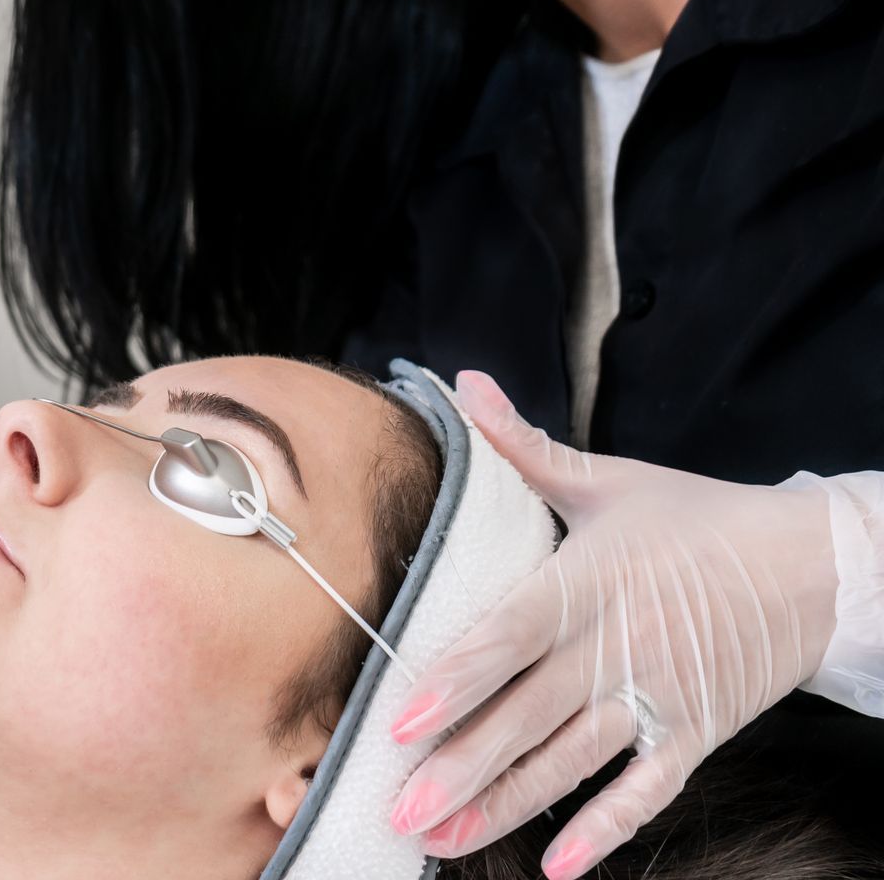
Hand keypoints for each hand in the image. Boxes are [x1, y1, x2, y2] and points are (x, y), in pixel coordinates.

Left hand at [387, 371, 840, 878]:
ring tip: (444, 837)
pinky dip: (606, 830)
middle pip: (527, 715)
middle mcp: (617, 646)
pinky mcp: (696, 731)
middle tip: (398, 805)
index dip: (455, 680)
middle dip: (460, 765)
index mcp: (587, 582)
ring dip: (507, 803)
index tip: (400, 720)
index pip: (508, 636)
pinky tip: (559, 867)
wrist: (817, 563)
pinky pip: (646, 791)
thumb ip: (523, 446)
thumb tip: (462, 384)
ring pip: (571, 761)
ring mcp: (658, 696)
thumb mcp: (610, 479)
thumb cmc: (698, 518)